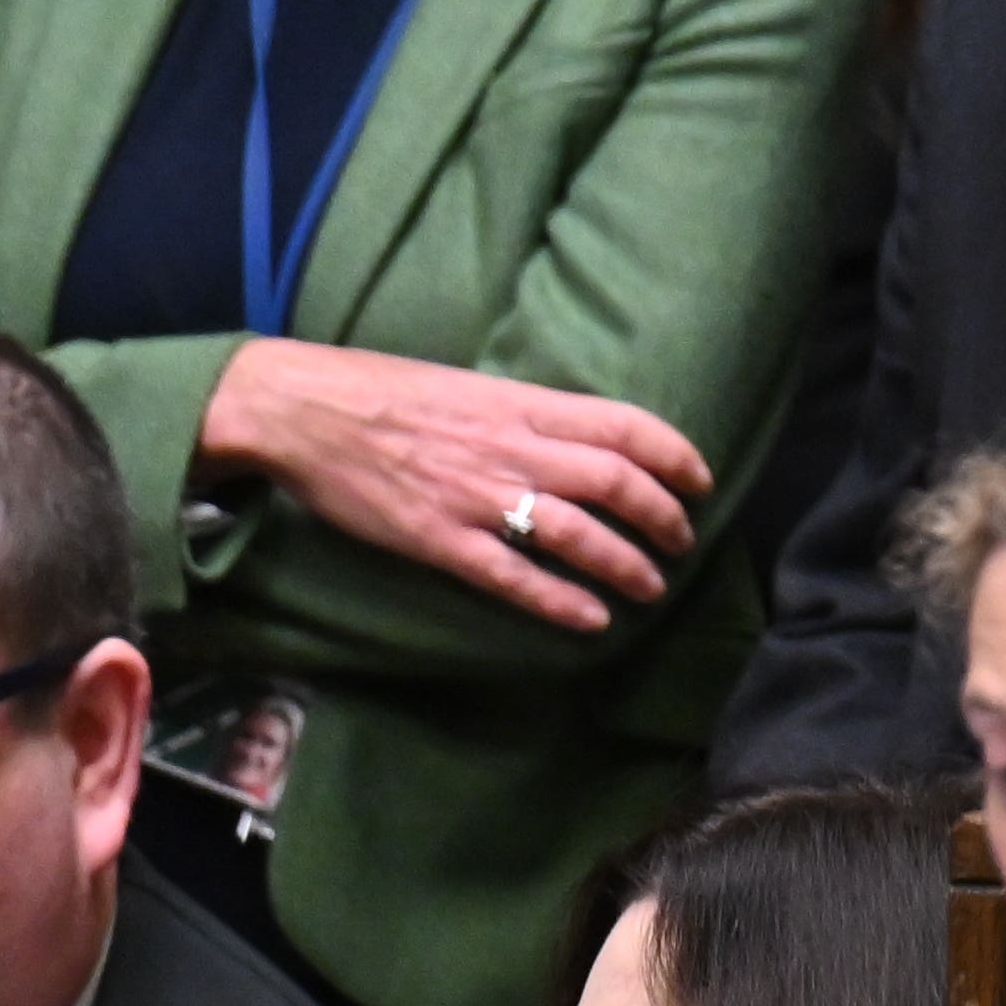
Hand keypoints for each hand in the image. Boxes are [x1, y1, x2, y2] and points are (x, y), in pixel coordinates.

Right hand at [199, 343, 709, 629]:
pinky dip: (557, 600)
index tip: (701, 481)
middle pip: (613, 482)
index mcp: (522, 404)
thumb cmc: (386, 391)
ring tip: (652, 587)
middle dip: (662, 515)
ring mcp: (475, 497)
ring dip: (624, 564)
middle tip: (684, 540)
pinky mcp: (437, 540)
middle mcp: (510, 449)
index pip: (624, 425)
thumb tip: (579, 436)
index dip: (674, 454)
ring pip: (574, 534)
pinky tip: (590, 620)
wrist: (305, 410)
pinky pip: (510, 577)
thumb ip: (527, 413)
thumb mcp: (472, 385)